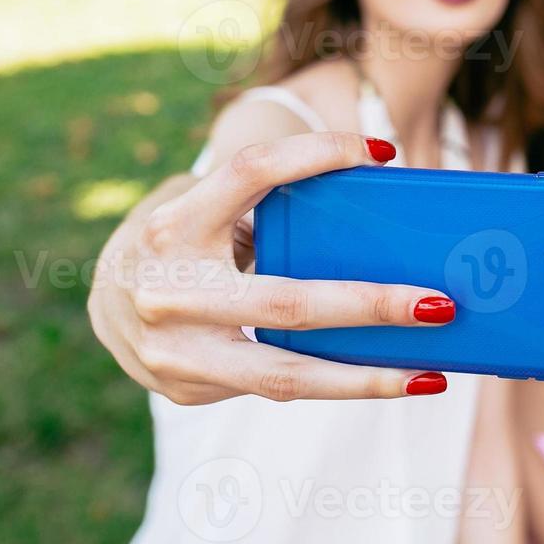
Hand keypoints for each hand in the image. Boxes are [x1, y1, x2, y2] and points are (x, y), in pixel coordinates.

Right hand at [87, 132, 457, 404]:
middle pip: (288, 304)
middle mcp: (168, 292)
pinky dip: (332, 382)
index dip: (317, 154)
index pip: (252, 173)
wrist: (103, 301)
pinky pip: (274, 385)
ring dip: (366, 378)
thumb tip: (377, 211)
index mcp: (174, 224)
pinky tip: (379, 378)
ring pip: (285, 376)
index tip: (382, 153)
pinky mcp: (186, 390)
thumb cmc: (183, 240)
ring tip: (429, 376)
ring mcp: (173, 352)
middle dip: (372, 305)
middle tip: (439, 304)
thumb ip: (266, 209)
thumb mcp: (206, 209)